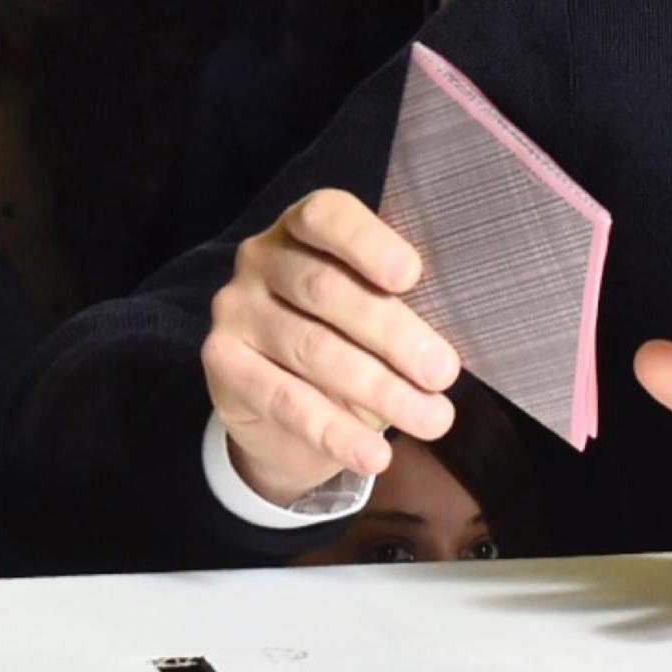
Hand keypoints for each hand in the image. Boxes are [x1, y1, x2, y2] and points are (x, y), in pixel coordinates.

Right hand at [203, 189, 461, 505]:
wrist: (281, 408)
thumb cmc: (347, 339)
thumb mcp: (375, 313)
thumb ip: (400, 307)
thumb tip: (448, 340)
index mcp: (304, 228)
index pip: (326, 217)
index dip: (367, 243)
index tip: (411, 275)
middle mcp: (261, 258)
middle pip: (325, 290)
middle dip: (392, 333)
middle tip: (444, 372)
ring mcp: (236, 309)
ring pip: (311, 349)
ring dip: (379, 389)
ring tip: (432, 419)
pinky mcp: (223, 363)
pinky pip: (285, 400)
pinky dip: (335, 431)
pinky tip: (374, 454)